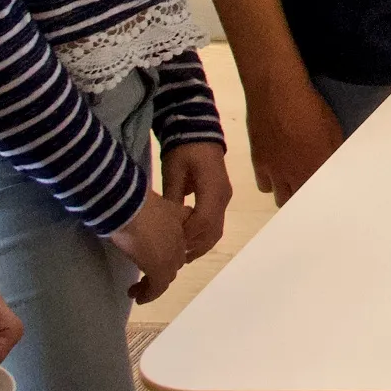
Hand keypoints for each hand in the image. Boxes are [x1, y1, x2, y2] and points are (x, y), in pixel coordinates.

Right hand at [109, 184, 190, 303]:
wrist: (128, 205)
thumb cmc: (132, 199)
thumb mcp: (145, 203)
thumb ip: (147, 211)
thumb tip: (132, 216)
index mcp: (182, 219)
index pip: (179, 241)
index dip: (167, 252)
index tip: (150, 258)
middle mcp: (181, 238)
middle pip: (174, 260)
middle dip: (159, 269)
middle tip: (143, 276)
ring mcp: (172, 254)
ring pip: (166, 274)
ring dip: (152, 284)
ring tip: (136, 291)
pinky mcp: (160, 268)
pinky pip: (157, 287)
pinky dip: (149, 294)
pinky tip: (138, 298)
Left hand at [169, 141, 233, 262]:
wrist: (198, 132)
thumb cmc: (184, 150)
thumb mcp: (174, 172)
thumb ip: (172, 198)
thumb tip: (166, 224)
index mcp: (213, 189)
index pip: (204, 221)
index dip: (188, 236)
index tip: (170, 245)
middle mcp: (223, 198)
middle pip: (213, 231)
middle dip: (194, 246)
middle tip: (173, 257)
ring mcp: (224, 199)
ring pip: (216, 231)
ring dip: (200, 245)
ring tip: (179, 255)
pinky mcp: (221, 199)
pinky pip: (215, 224)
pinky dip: (203, 236)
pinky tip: (188, 242)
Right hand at [242, 71, 347, 200]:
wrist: (277, 93)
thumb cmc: (311, 108)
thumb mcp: (333, 130)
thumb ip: (333, 154)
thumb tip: (334, 166)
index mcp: (316, 168)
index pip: (319, 196)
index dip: (322, 198)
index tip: (327, 196)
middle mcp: (294, 175)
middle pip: (298, 202)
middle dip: (304, 199)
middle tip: (309, 188)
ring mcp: (274, 171)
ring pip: (280, 197)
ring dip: (287, 192)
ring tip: (292, 181)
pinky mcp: (258, 163)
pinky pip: (264, 185)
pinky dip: (270, 182)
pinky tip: (276, 172)